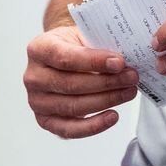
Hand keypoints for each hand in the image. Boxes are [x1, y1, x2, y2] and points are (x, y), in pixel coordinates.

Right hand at [24, 22, 137, 138]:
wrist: (64, 57)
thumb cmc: (77, 45)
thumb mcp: (84, 35)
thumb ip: (100, 45)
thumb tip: (124, 63)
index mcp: (39, 49)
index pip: (65, 58)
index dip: (94, 61)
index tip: (120, 62)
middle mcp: (33, 76)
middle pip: (71, 84)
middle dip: (107, 82)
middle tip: (132, 77)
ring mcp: (36, 101)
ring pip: (73, 106)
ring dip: (106, 101)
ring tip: (129, 92)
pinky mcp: (45, 120)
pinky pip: (69, 129)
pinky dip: (93, 126)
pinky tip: (113, 116)